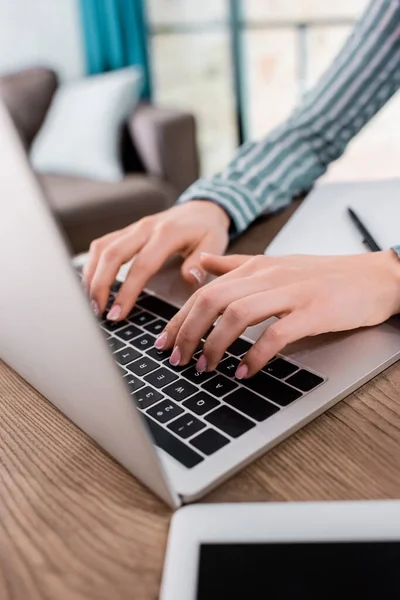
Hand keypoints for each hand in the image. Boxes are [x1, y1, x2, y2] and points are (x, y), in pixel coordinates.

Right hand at [83, 201, 229, 319]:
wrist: (201, 209)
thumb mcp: (215, 243)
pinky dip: (92, 266)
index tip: (118, 314)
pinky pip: (102, 245)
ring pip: (102, 248)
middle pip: (113, 254)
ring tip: (91, 303)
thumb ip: (202, 262)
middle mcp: (145, 228)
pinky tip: (90, 285)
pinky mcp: (126, 232)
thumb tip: (189, 279)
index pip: (142, 265)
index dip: (127, 291)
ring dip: (91, 276)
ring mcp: (133, 228)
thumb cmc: (207, 230)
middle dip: (100, 285)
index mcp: (167, 233)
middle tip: (97, 312)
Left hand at [158, 250, 399, 378]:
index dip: (179, 318)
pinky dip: (255, 355)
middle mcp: (267, 276)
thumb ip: (234, 265)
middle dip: (188, 332)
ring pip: (237, 314)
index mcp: (255, 267)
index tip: (164, 343)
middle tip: (177, 360)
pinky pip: (276, 334)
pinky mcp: (313, 312)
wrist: (372, 276)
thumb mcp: (274, 264)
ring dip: (215, 344)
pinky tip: (244, 371)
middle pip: (212, 300)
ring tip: (205, 367)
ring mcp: (291, 293)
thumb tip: (199, 266)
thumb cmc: (322, 275)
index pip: (204, 291)